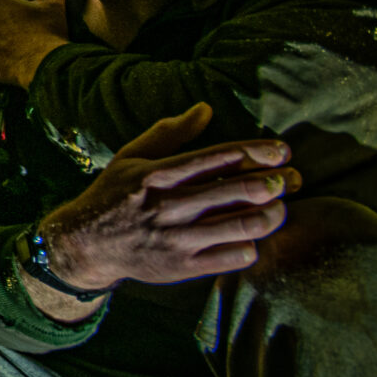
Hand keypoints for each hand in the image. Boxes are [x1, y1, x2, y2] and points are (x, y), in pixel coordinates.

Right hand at [25, 102, 294, 320]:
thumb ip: (170, 133)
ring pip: (245, 225)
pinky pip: (235, 257)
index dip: (259, 151)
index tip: (282, 151)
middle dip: (276, 182)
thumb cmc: (114, 194)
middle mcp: (170, 206)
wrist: (85, 245)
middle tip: (291, 179)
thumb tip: (206, 109)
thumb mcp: (133, 156)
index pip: (221, 157)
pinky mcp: (184, 267)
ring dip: (273, 214)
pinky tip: (252, 237)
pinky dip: (252, 245)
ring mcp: (178, 239)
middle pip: (241, 190)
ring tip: (279, 208)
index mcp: (159, 174)